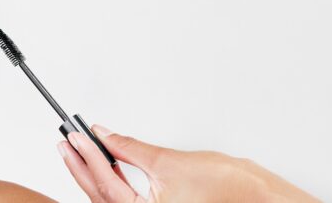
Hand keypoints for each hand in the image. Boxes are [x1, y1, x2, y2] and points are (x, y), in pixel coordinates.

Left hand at [59, 125, 319, 201]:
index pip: (107, 183)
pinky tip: (106, 167)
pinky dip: (112, 185)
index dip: (88, 156)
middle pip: (102, 196)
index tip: (76, 136)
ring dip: (94, 175)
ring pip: (111, 201)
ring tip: (79, 151)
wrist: (263, 199)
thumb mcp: (171, 162)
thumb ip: (131, 148)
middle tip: (67, 142)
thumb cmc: (232, 189)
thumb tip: (106, 135)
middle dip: (82, 167)